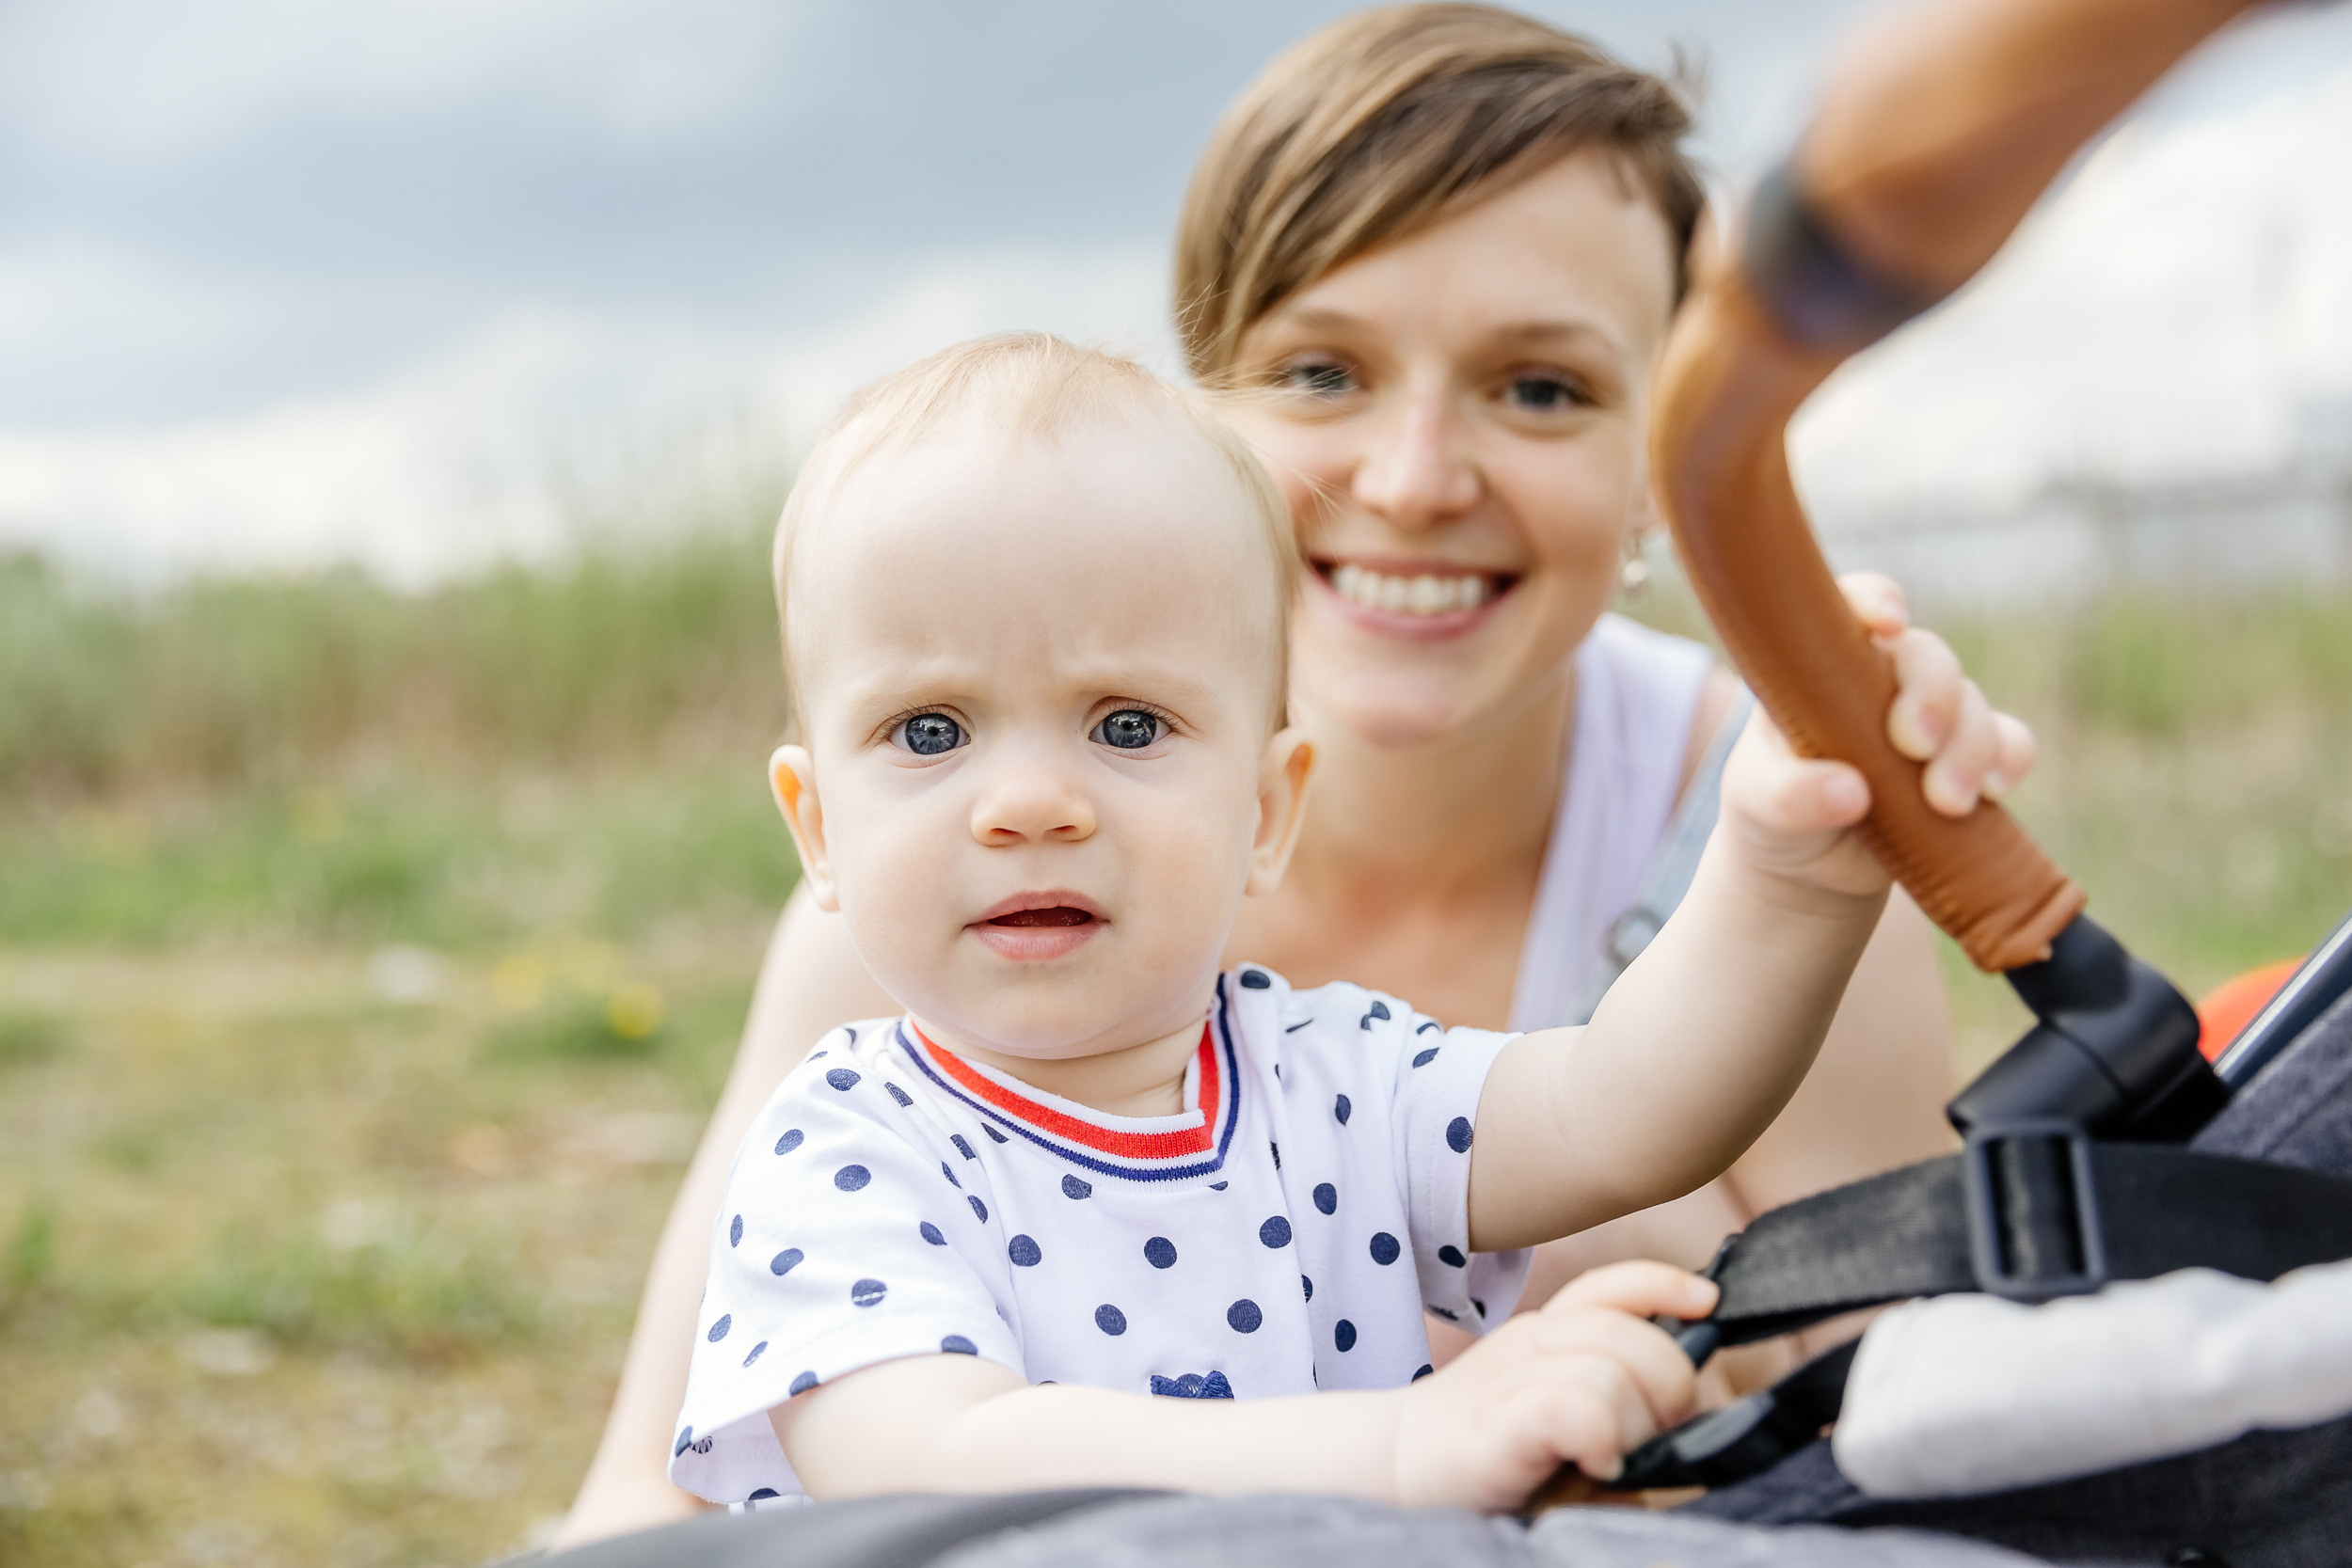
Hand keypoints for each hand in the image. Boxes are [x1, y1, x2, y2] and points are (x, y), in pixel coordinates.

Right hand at [1389, 1261, 1714, 1510]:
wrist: (1391, 1477)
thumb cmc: (1490, 1467)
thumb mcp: (1564, 1432)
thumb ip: (1618, 1420)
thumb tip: (1683, 1439)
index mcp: (1546, 1337)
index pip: (1610, 1287)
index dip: (1663, 1284)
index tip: (1706, 1301)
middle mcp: (1531, 1344)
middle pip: (1634, 1334)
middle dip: (1666, 1388)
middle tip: (1645, 1439)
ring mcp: (1511, 1379)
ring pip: (1611, 1371)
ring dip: (1630, 1425)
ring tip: (1607, 1462)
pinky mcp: (1496, 1425)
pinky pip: (1576, 1407)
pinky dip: (1599, 1438)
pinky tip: (1591, 1464)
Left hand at [1717, 572, 2034, 902]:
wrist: (1808, 872)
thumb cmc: (1772, 816)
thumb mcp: (1761, 804)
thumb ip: (1791, 795)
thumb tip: (1849, 791)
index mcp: (1822, 666)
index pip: (1853, 605)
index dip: (1875, 600)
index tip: (1887, 626)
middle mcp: (1880, 680)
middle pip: (1926, 657)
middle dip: (1932, 696)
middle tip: (1914, 746)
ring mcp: (1929, 717)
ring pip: (1971, 703)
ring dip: (1968, 747)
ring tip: (1945, 803)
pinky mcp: (1965, 760)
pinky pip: (2009, 742)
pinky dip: (2007, 761)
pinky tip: (1991, 792)